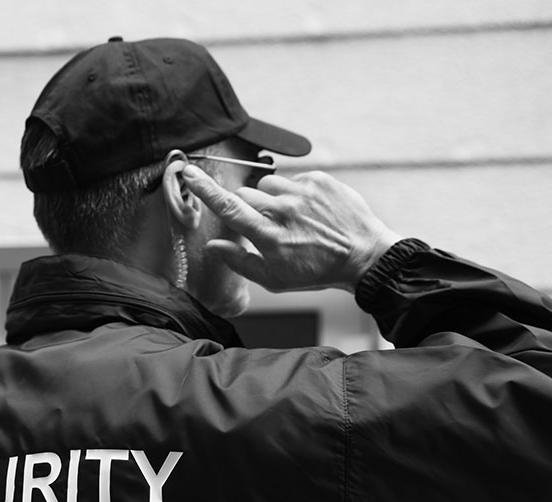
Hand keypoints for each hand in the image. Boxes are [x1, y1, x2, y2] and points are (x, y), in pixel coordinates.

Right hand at [183, 165, 402, 292]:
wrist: (363, 257)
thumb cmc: (316, 272)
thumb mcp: (275, 279)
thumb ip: (240, 261)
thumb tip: (213, 247)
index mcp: (269, 236)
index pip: (228, 207)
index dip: (205, 189)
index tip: (188, 172)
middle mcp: (283, 210)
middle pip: (245, 195)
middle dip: (248, 208)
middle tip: (266, 225)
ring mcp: (302, 192)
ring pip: (267, 185)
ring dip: (271, 198)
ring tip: (291, 218)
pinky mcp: (319, 180)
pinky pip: (292, 179)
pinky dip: (294, 193)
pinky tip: (309, 211)